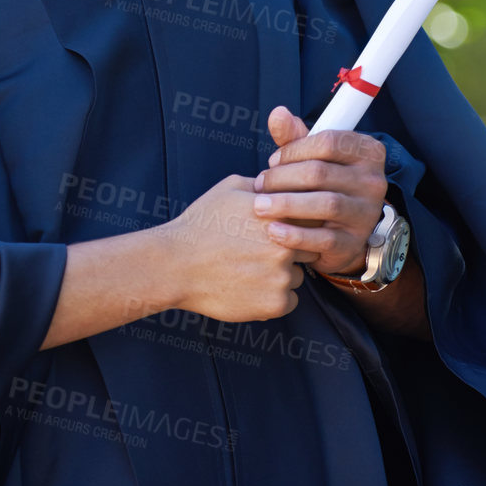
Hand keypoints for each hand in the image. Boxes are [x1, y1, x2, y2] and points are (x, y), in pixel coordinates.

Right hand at [159, 173, 314, 322]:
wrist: (174, 265)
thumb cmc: (199, 226)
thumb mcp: (228, 189)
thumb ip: (264, 185)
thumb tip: (283, 182)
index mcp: (280, 217)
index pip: (310, 221)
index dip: (294, 226)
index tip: (275, 231)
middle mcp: (287, 247)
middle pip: (308, 250)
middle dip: (289, 251)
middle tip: (257, 252)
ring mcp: (282, 277)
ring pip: (297, 277)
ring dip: (281, 275)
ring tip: (247, 270)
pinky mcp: (275, 304)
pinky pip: (289, 300)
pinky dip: (273, 297)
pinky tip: (248, 287)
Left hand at [257, 106, 388, 275]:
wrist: (339, 229)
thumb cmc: (321, 182)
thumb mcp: (310, 156)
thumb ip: (294, 136)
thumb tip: (278, 113)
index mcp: (367, 152)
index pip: (328, 142)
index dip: (293, 150)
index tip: (273, 161)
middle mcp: (374, 181)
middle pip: (320, 172)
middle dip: (281, 178)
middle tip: (259, 185)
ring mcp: (367, 213)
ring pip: (325, 204)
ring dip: (285, 204)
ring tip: (259, 206)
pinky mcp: (355, 242)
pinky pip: (325, 238)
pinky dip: (295, 234)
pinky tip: (273, 230)